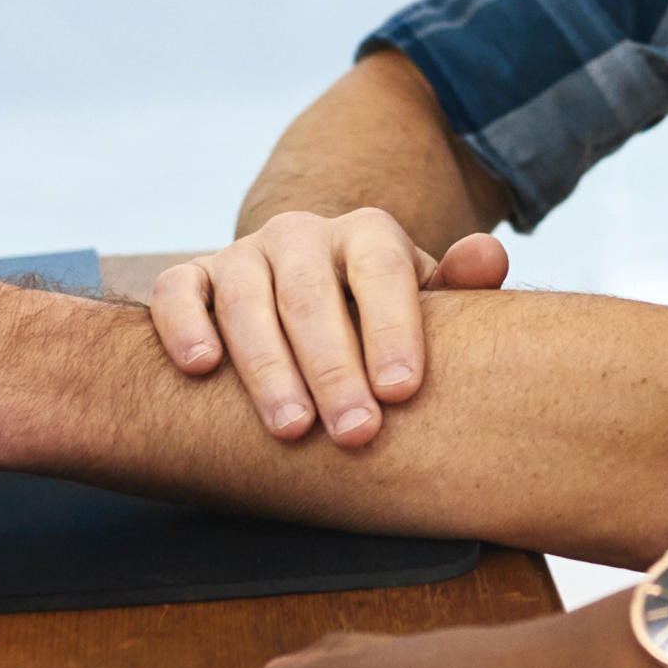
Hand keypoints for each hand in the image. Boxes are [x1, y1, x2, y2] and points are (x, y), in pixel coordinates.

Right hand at [151, 212, 509, 444]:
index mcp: (367, 235)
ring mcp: (243, 255)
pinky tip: (203, 368)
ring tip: (290, 429)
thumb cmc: (378, 321)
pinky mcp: (192, 278)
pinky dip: (183, 325)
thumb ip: (459, 285)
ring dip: (266, 365)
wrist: (305, 305)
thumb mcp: (422, 304)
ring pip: (246, 298)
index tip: (402, 392)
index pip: (381, 271)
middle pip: (312, 294)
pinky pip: (178, 291)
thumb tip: (490, 257)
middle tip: (355, 433)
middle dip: (333, 367)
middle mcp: (301, 235)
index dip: (392, 329)